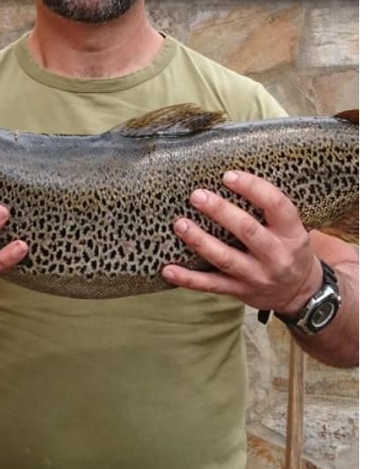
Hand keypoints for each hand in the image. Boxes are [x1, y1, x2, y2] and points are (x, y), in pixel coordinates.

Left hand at [163, 170, 322, 314]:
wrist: (301, 293)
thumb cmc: (288, 250)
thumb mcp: (292, 229)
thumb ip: (269, 210)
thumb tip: (230, 177)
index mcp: (292, 234)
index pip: (277, 205)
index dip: (253, 188)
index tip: (228, 176)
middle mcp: (277, 256)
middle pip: (248, 230)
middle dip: (221, 211)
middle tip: (197, 195)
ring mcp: (258, 276)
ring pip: (226, 258)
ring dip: (200, 241)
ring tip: (180, 224)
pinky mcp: (241, 291)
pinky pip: (211, 285)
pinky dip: (188, 279)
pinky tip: (168, 270)